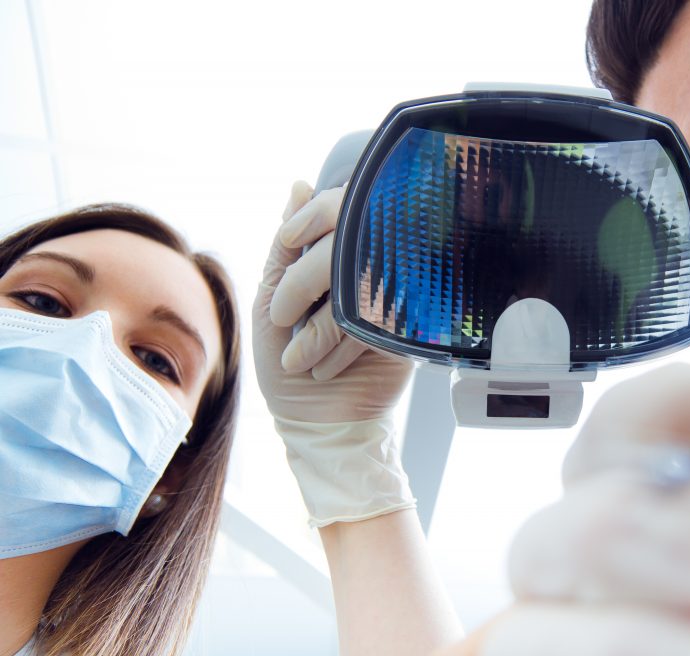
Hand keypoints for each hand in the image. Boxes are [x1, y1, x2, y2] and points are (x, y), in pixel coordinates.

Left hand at [253, 180, 411, 422]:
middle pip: (345, 249)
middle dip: (305, 287)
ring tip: (296, 358)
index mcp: (332, 265)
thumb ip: (285, 249)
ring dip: (319, 328)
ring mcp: (387, 303)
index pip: (329, 222)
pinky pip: (378, 322)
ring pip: (359, 285)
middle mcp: (364, 277)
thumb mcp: (271, 300)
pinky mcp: (406, 331)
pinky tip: (321, 370)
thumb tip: (299, 185)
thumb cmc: (284, 365)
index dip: (306, 233)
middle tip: (283, 322)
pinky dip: (342, 347)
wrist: (315, 424)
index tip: (285, 266)